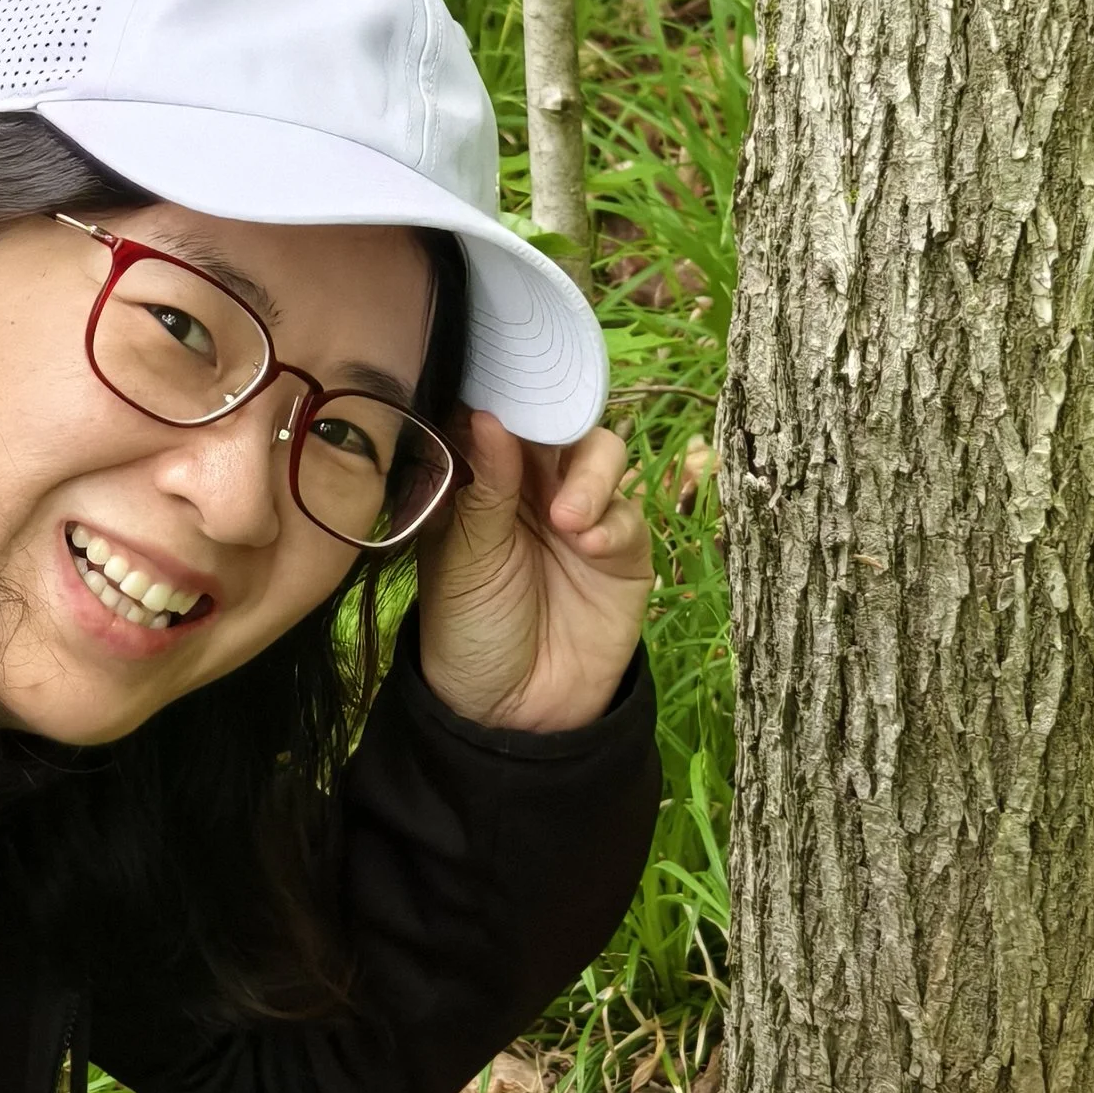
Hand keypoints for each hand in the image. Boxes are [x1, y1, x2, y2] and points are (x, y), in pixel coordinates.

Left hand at [415, 412, 652, 732]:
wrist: (510, 714)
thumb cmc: (470, 631)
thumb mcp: (463, 558)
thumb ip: (484, 486)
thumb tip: (487, 413)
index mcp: (485, 479)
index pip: (504, 414)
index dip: (509, 392)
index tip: (508, 378)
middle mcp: (536, 488)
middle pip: (561, 422)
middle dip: (558, 427)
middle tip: (545, 450)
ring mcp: (584, 516)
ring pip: (603, 455)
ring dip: (590, 476)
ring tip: (567, 519)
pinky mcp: (624, 553)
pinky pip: (629, 515)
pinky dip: (612, 522)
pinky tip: (587, 545)